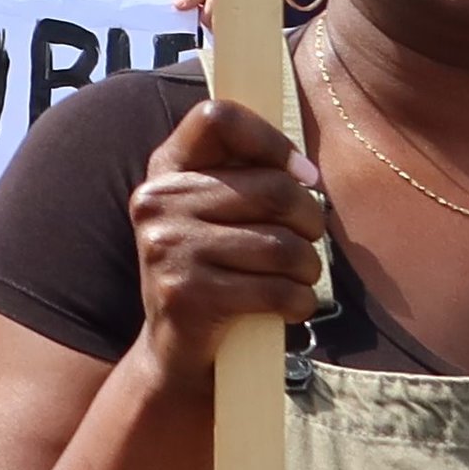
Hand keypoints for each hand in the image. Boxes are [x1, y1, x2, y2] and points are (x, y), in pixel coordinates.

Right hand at [129, 99, 331, 381]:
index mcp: (166, 169)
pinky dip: (299, 302)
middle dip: (310, 219)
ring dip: (308, 267)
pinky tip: (291, 306)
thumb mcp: (209, 214)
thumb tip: (306, 172)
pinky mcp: (189, 295)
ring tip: (300, 278)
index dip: (271, 140)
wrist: (174, 352)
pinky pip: (276, 290)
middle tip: (310, 239)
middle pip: (272, 188)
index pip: (217, 117)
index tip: (300, 174)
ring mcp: (169, 248)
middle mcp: (158, 201)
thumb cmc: (212, 271)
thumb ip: (242, 177)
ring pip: (282, 245)